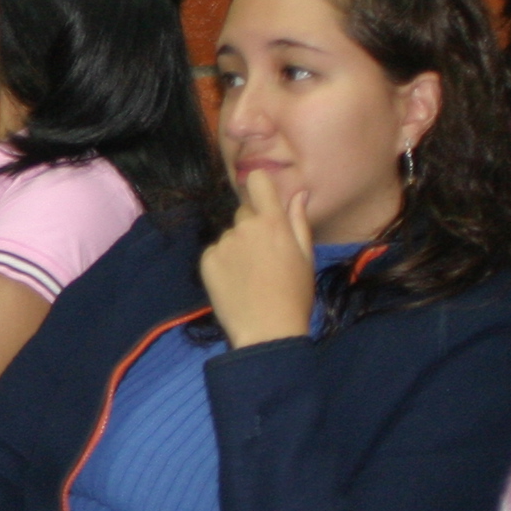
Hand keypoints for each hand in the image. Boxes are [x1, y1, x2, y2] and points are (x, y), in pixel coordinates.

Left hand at [200, 166, 317, 349]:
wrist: (266, 331)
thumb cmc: (294, 294)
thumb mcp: (305, 256)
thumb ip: (298, 221)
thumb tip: (299, 193)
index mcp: (273, 222)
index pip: (257, 180)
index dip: (259, 185)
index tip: (263, 197)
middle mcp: (244, 226)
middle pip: (244, 212)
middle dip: (253, 226)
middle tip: (265, 256)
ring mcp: (222, 243)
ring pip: (230, 235)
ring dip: (238, 247)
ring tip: (251, 275)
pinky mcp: (206, 261)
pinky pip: (215, 252)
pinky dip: (223, 262)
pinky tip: (235, 282)